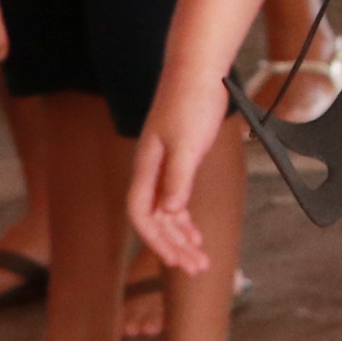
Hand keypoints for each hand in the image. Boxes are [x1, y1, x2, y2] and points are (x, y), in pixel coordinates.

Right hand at [126, 73, 233, 275]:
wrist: (198, 71)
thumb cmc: (191, 102)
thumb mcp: (186, 143)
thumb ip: (178, 177)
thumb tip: (171, 211)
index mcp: (146, 167)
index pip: (141, 214)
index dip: (156, 239)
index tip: (177, 260)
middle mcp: (150, 171)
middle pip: (155, 220)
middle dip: (173, 246)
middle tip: (197, 269)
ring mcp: (163, 167)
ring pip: (167, 213)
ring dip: (182, 238)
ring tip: (200, 259)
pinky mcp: (178, 160)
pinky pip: (176, 200)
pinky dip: (185, 219)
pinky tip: (196, 233)